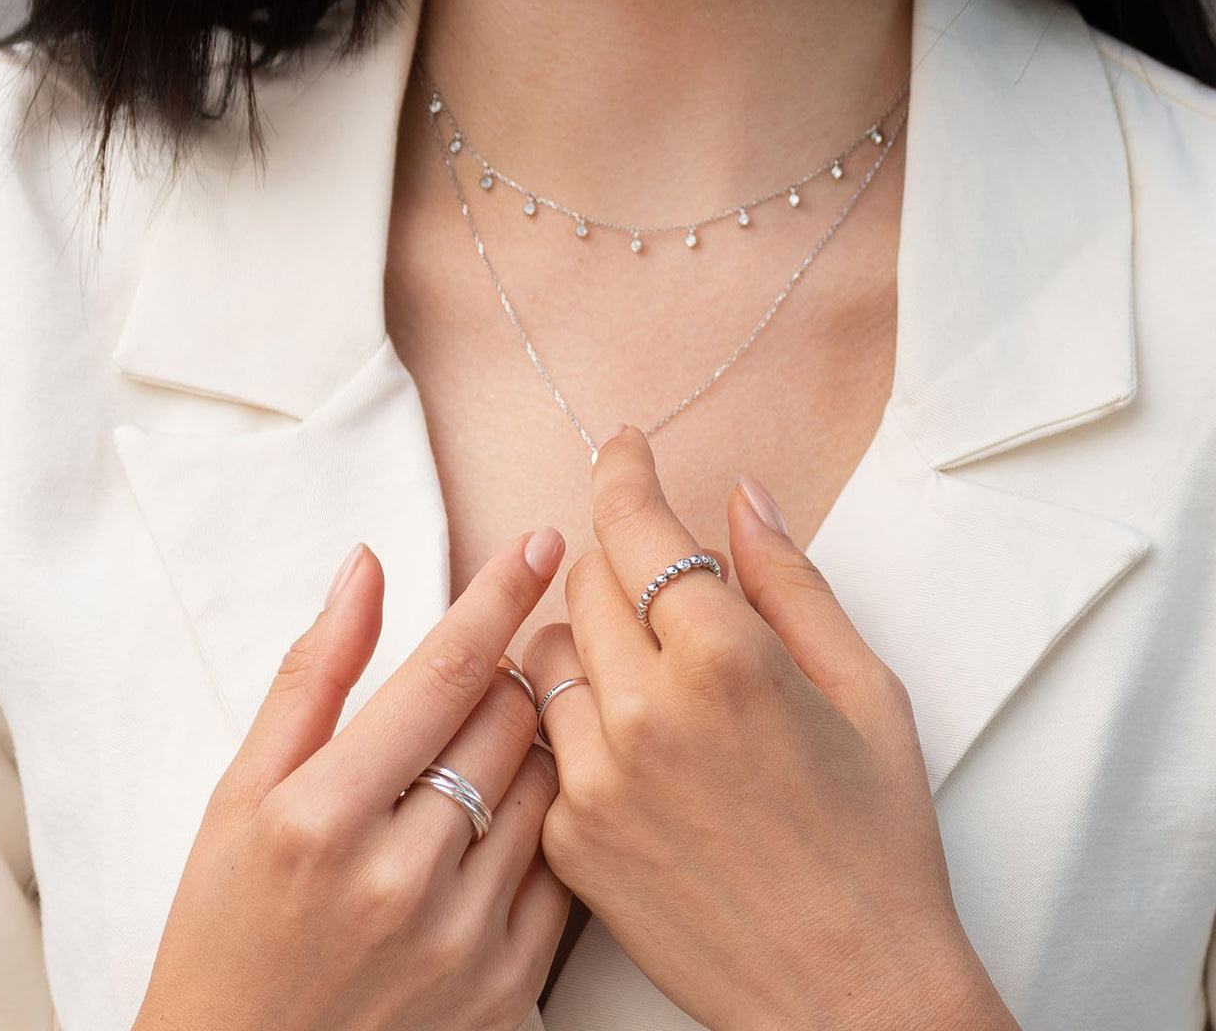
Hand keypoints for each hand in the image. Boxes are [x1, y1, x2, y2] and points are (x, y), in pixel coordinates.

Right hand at [135, 527, 571, 1030]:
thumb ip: (311, 675)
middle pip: (509, 719)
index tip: (541, 543)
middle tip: (478, 681)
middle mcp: (400, 879)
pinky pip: (562, 867)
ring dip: (527, 747)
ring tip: (477, 760)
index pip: (443, 673)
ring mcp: (461, 942)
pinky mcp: (505, 992)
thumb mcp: (241, 793)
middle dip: (505, 676)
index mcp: (323, 815)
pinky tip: (498, 826)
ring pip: (546, 783)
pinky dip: (542, 824)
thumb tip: (364, 568)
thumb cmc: (228, 925)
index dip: (499, 594)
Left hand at [521, 426, 1018, 1030]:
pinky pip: (545, 734)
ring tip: (648, 675)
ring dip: (590, 640)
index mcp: (727, 661)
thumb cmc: (878, 841)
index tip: (622, 446)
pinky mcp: (569, 837)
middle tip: (667, 593)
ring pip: (548, 651)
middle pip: (584, 578)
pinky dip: (577, 718)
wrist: (851, 993)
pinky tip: (635, 749)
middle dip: (620, 564)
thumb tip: (744, 497)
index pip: (638, 526)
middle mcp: (645, 711)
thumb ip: (792, 581)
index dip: (624, 470)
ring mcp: (595, 780)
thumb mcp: (864, 692)